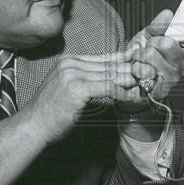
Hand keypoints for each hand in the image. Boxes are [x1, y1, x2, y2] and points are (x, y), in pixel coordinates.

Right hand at [14, 53, 138, 143]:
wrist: (33, 126)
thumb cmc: (50, 112)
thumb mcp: (67, 89)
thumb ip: (85, 80)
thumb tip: (108, 79)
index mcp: (69, 61)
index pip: (104, 58)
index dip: (124, 61)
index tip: (140, 63)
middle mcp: (71, 64)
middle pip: (109, 65)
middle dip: (131, 69)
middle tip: (150, 72)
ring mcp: (73, 74)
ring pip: (111, 75)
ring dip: (131, 80)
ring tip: (148, 83)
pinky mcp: (77, 88)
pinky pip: (108, 88)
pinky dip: (124, 92)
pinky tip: (135, 96)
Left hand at [123, 9, 183, 100]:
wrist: (127, 74)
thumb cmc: (142, 54)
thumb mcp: (148, 35)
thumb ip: (158, 25)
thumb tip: (168, 13)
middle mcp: (183, 64)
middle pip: (167, 43)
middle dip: (151, 42)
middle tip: (148, 47)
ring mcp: (173, 78)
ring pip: (151, 55)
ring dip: (138, 55)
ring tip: (139, 60)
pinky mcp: (161, 89)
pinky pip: (144, 70)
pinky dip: (135, 67)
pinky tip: (137, 73)